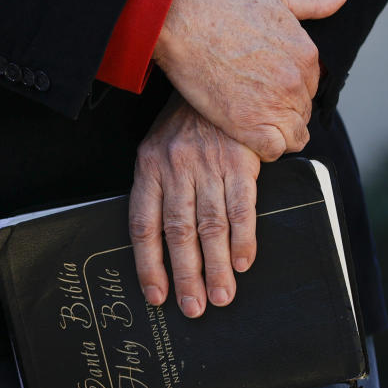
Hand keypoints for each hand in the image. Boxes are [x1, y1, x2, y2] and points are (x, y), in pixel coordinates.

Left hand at [129, 95, 259, 317]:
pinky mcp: (240, 163)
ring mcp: (209, 167)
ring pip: (211, 227)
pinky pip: (242, 207)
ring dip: (217, 266)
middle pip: (178, 233)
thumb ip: (156, 189)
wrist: (218, 81)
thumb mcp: (157, 149)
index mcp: (148, 170)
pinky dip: (244, 239)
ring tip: (221, 296)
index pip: (143, 226)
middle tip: (193, 307)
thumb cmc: (184, 125)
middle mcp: (175, 171)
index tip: (156, 294)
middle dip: (186, 275)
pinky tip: (243, 263)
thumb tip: (157, 241)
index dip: (149, 264)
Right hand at [153, 0, 345, 160]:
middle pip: (301, 111)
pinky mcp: (249, 123)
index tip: (262, 88)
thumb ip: (312, 2)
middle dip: (279, 111)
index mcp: (306, 54)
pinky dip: (264, 148)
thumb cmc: (220, 4)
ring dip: (274, 132)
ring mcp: (275, 103)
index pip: (309, 87)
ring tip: (246, 122)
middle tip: (248, 103)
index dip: (286, 90)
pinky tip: (244, 135)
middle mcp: (297, 81)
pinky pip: (273, 150)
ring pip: (293, 135)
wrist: (183, 19)